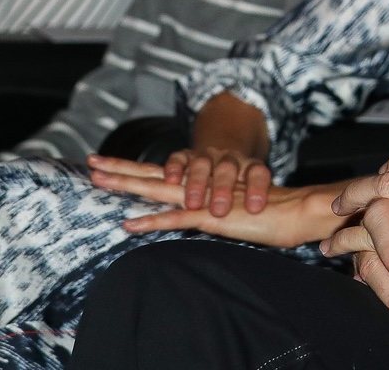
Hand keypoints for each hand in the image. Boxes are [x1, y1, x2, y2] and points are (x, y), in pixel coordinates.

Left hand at [88, 156, 339, 248]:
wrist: (297, 210)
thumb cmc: (270, 213)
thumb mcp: (234, 210)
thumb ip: (213, 209)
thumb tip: (201, 213)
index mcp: (203, 183)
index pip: (163, 172)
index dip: (135, 169)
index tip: (109, 166)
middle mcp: (201, 184)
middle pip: (154, 173)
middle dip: (121, 169)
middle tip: (91, 164)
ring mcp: (204, 198)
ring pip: (159, 187)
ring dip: (127, 184)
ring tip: (98, 180)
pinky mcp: (212, 215)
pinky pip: (176, 217)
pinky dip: (150, 221)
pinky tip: (128, 224)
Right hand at [162, 145, 271, 215]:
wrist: (226, 150)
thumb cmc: (245, 184)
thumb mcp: (260, 191)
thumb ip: (272, 204)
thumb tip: (293, 224)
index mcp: (251, 167)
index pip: (258, 174)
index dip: (257, 189)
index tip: (255, 209)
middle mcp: (229, 160)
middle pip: (227, 170)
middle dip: (223, 189)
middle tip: (219, 210)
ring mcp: (207, 156)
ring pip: (202, 165)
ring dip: (196, 184)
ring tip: (192, 204)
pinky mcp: (186, 156)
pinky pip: (178, 159)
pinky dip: (174, 169)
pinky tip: (171, 180)